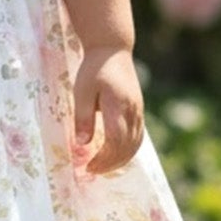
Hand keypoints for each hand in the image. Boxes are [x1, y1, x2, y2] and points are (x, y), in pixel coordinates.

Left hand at [71, 45, 143, 174]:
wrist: (112, 49)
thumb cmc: (93, 68)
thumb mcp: (82, 91)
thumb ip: (83, 118)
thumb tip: (81, 145)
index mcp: (118, 106)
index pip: (115, 141)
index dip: (103, 158)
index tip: (88, 166)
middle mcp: (133, 111)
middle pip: (127, 147)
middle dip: (110, 164)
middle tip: (92, 171)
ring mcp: (138, 111)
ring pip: (135, 144)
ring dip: (120, 160)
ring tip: (102, 168)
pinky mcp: (139, 111)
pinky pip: (137, 137)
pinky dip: (127, 151)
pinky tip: (115, 156)